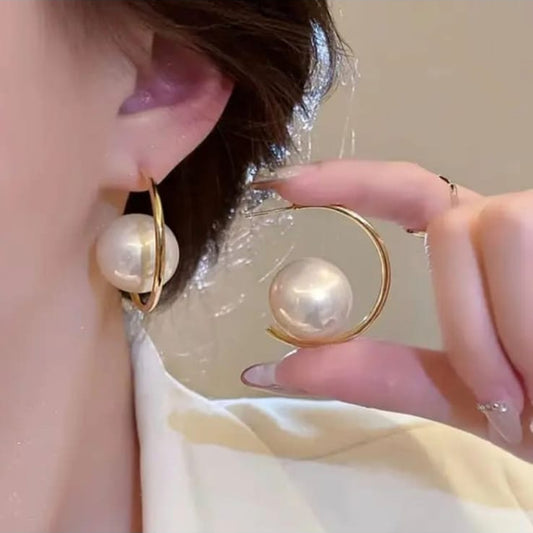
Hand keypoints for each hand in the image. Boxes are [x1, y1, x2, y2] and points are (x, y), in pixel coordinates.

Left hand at [242, 160, 532, 460]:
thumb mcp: (465, 395)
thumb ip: (379, 375)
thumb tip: (271, 368)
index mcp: (479, 253)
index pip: (406, 193)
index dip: (346, 181)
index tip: (283, 184)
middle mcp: (515, 220)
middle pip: (452, 225)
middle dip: (469, 324)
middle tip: (509, 397)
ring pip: (497, 227)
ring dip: (512, 333)